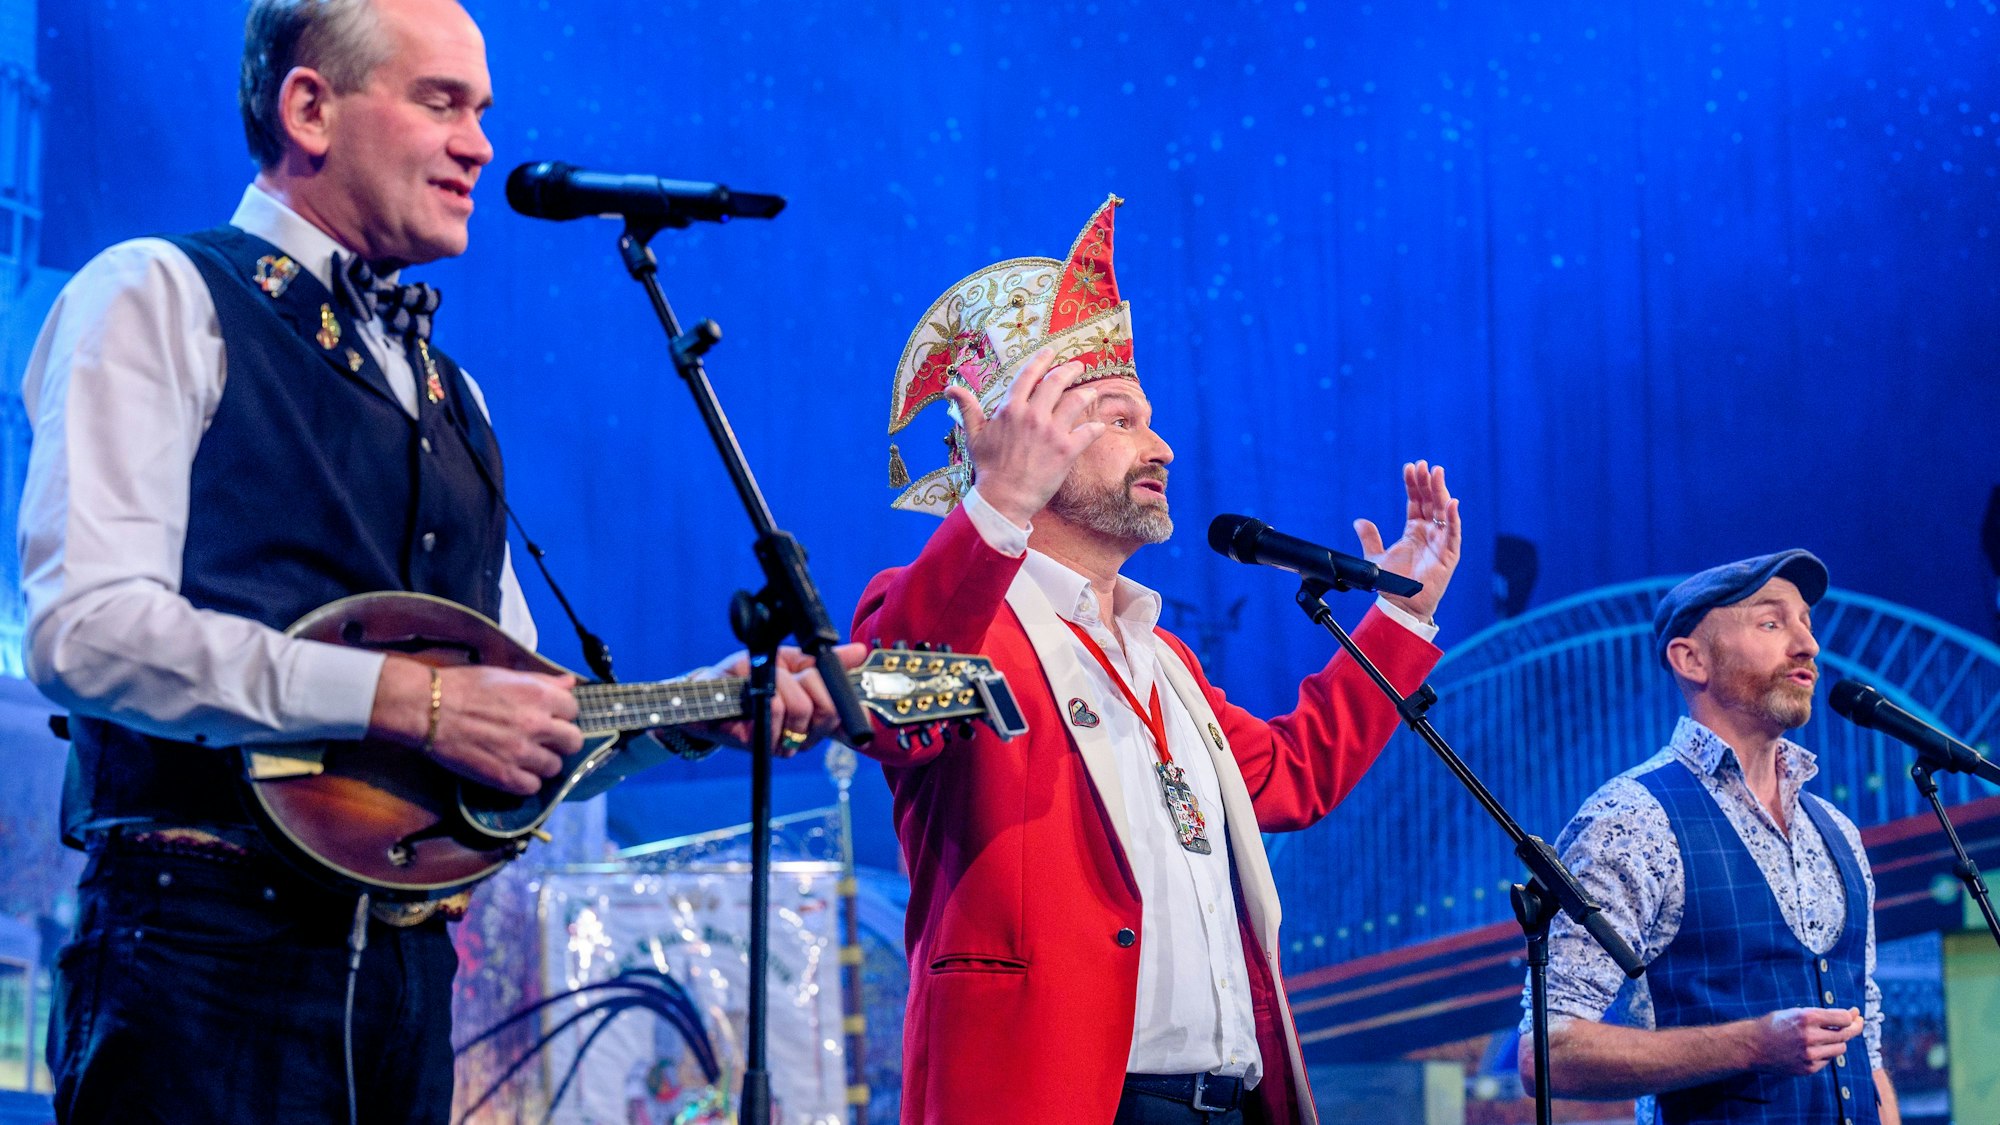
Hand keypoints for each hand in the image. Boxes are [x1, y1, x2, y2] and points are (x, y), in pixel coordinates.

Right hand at [371, 656, 582, 796]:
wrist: (428, 708)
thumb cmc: (464, 686)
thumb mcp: (506, 675)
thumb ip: (542, 681)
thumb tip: (569, 684)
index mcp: (540, 696)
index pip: (574, 709)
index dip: (562, 714)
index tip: (550, 716)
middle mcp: (538, 725)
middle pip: (573, 741)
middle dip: (561, 740)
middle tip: (545, 740)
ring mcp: (522, 753)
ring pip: (555, 767)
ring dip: (544, 763)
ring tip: (526, 757)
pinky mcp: (504, 776)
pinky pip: (532, 787)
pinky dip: (526, 782)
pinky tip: (514, 771)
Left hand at [694, 642, 869, 755]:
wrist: (711, 690)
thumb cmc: (749, 677)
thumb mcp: (789, 660)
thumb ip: (825, 659)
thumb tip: (860, 651)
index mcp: (818, 714)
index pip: (847, 711)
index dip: (845, 694)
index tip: (832, 676)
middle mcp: (808, 734)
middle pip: (830, 708)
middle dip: (809, 680)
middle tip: (787, 675)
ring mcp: (788, 743)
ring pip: (803, 707)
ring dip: (781, 684)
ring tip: (764, 685)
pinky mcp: (766, 745)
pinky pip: (778, 711)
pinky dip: (766, 694)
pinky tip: (754, 697)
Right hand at [943, 347, 1106, 526]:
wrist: (1004, 498)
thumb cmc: (988, 468)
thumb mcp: (973, 435)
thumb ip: (967, 408)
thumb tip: (950, 388)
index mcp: (1010, 408)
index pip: (1028, 375)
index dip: (1041, 360)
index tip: (1050, 352)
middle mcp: (1033, 415)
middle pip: (1056, 382)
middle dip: (1070, 370)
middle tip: (1078, 366)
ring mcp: (1051, 432)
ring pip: (1076, 401)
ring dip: (1086, 394)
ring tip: (1091, 392)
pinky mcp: (1067, 450)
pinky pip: (1088, 432)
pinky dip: (1095, 428)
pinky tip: (1098, 426)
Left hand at [1353, 460, 1460, 621]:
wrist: (1401, 605)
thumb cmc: (1392, 584)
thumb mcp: (1375, 557)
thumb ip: (1370, 538)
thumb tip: (1359, 521)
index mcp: (1414, 531)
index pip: (1416, 502)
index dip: (1413, 485)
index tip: (1410, 467)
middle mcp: (1430, 533)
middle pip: (1431, 502)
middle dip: (1427, 482)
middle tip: (1424, 465)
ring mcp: (1440, 542)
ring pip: (1444, 512)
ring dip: (1441, 492)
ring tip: (1437, 473)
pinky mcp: (1448, 555)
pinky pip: (1453, 534)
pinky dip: (1453, 518)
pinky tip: (1451, 503)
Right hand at [1746, 1007, 1863, 1075]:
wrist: (1753, 1045)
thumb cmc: (1775, 1025)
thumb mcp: (1796, 1012)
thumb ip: (1823, 1015)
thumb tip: (1852, 1015)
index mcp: (1806, 1017)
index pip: (1843, 1018)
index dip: (1851, 1016)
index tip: (1854, 1015)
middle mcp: (1810, 1036)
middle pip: (1845, 1034)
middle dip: (1854, 1028)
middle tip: (1857, 1023)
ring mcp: (1810, 1054)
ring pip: (1840, 1048)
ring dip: (1838, 1042)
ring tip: (1827, 1037)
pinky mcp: (1809, 1068)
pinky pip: (1828, 1060)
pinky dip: (1825, 1053)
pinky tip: (1814, 1048)